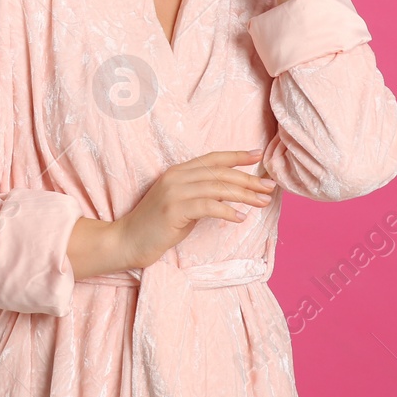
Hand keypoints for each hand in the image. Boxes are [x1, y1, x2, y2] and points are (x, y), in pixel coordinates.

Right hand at [110, 150, 276, 269]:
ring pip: (217, 187)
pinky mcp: (173, 210)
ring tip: (262, 202)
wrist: (128, 240)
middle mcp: (176, 177)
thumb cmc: (157, 226)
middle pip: (219, 172)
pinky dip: (227, 210)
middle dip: (248, 178)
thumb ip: (200, 194)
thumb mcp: (181, 204)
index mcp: (178, 172)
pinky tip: (240, 218)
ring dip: (244, 194)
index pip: (212, 159)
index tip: (259, 155)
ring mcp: (173, 192)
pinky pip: (207, 206)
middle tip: (269, 187)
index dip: (236, 156)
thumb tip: (231, 194)